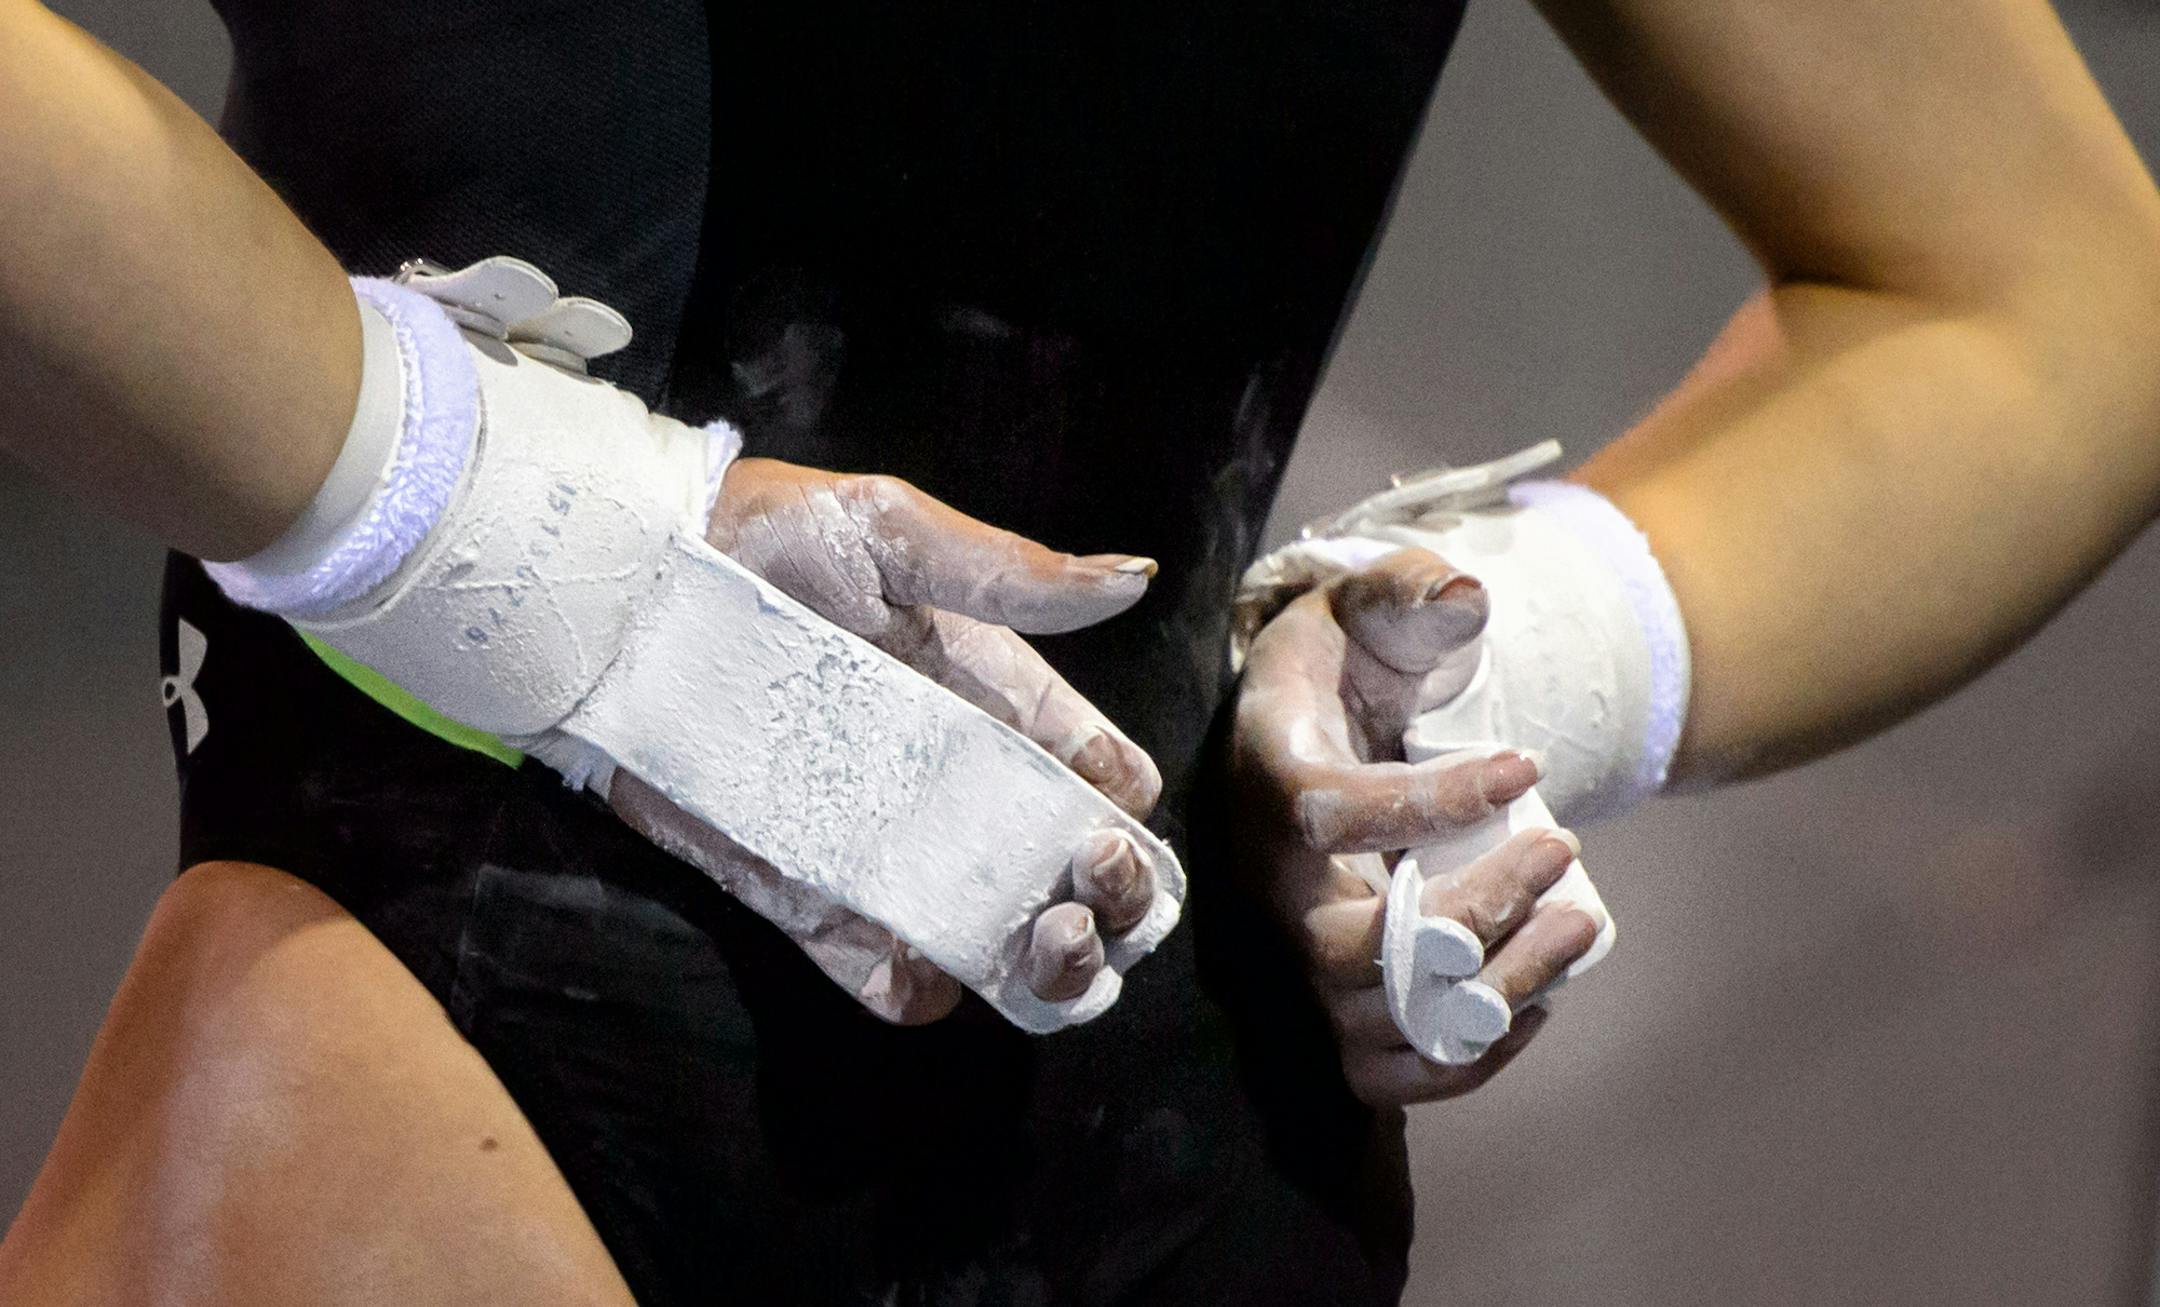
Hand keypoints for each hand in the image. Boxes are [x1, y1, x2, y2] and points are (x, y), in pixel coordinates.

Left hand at [612, 458, 1163, 1024]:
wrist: (630, 595)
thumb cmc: (765, 540)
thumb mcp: (895, 534)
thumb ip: (1014, 572)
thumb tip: (1137, 575)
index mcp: (997, 701)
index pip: (1100, 775)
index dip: (1125, 806)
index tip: (1112, 813)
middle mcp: (956, 788)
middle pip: (1075, 875)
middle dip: (1117, 898)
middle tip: (1087, 885)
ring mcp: (889, 851)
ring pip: (1000, 943)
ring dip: (1047, 966)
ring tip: (1046, 940)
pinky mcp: (809, 899)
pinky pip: (883, 974)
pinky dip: (916, 991)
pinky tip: (934, 972)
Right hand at [1228, 546, 1598, 1103]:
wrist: (1316, 724)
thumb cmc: (1345, 662)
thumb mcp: (1366, 605)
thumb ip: (1410, 590)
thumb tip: (1468, 593)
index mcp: (1270, 778)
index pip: (1330, 814)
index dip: (1431, 803)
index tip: (1525, 764)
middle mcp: (1276, 883)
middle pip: (1351, 951)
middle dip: (1476, 914)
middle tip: (1563, 848)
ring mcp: (1306, 949)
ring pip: (1377, 1022)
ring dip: (1493, 992)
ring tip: (1580, 921)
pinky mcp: (1343, 996)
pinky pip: (1385, 1071)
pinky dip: (1466, 1060)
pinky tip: (1541, 997)